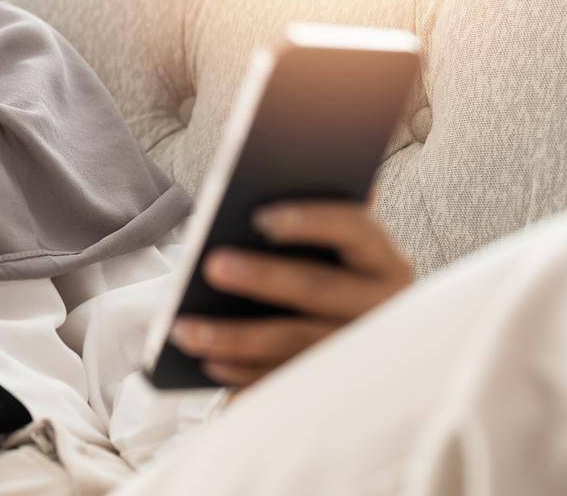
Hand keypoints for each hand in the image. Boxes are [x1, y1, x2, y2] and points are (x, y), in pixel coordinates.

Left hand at [170, 200, 413, 396]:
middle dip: (264, 278)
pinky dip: (245, 373)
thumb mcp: (336, 249)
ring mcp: (361, 352)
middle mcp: (383, 306)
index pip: (355, 229)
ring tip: (183, 328)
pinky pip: (286, 381)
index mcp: (384, 260)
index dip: (311, 220)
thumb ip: (311, 217)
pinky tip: (209, 362)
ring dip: (236, 337)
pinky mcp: (336, 387)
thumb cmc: (335, 275)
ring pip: (295, 343)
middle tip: (212, 265)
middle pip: (319, 289)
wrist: (366, 341)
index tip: (260, 217)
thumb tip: (271, 177)